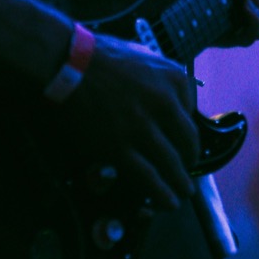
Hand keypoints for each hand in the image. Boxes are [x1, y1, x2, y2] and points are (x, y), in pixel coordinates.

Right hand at [56, 35, 198, 211]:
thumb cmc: (101, 57)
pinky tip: (168, 201)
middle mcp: (165, 104)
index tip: (184, 142)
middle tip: (188, 170)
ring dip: (180, 182)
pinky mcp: (119, 147)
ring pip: (171, 163)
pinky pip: (148, 176)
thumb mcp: (145, 56)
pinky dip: (161, 192)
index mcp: (173, 78)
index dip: (188, 131)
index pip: (191, 112)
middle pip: (187, 141)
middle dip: (190, 160)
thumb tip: (174, 99)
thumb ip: (164, 78)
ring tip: (183, 192)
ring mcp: (142, 128)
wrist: (66, 64)